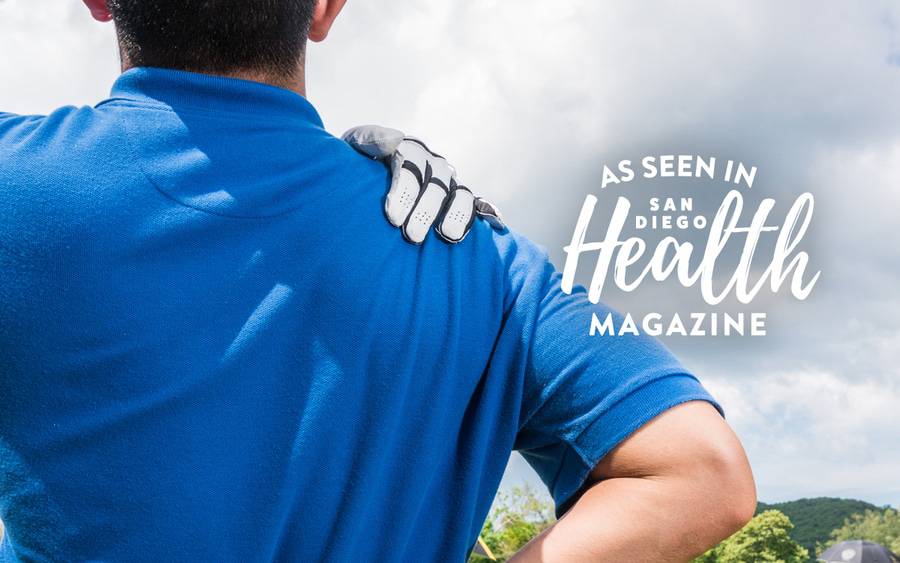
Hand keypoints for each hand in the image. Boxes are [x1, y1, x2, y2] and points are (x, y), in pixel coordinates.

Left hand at [342, 125, 504, 244]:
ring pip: (459, 195)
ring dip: (456, 215)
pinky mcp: (458, 200)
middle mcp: (433, 165)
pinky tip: (497, 223)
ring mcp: (449, 183)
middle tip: (411, 236)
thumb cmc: (357, 165)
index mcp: (410, 150)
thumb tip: (395, 140)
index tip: (391, 217)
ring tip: (447, 236)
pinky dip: (488, 211)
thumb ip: (371, 141)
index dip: (404, 190)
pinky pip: (478, 203)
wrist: (364, 177)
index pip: (410, 166)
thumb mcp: (356, 147)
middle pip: (436, 185)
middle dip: (425, 211)